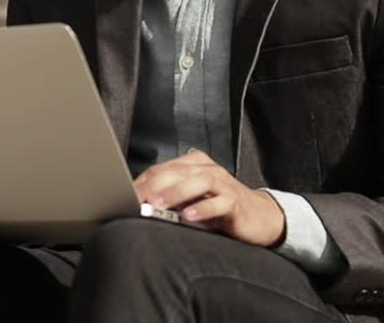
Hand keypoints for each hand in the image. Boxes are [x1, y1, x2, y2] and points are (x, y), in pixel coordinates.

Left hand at [133, 148, 285, 247]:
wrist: (260, 217)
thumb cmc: (220, 208)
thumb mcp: (191, 200)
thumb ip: (169, 198)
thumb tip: (137, 205)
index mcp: (194, 164)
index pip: (162, 169)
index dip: (142, 182)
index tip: (123, 196)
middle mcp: (208, 169)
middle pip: (177, 172)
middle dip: (153, 186)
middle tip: (136, 199)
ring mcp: (224, 183)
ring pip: (198, 182)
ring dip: (175, 193)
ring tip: (157, 205)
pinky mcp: (236, 202)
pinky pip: (219, 203)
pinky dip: (203, 209)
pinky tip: (189, 216)